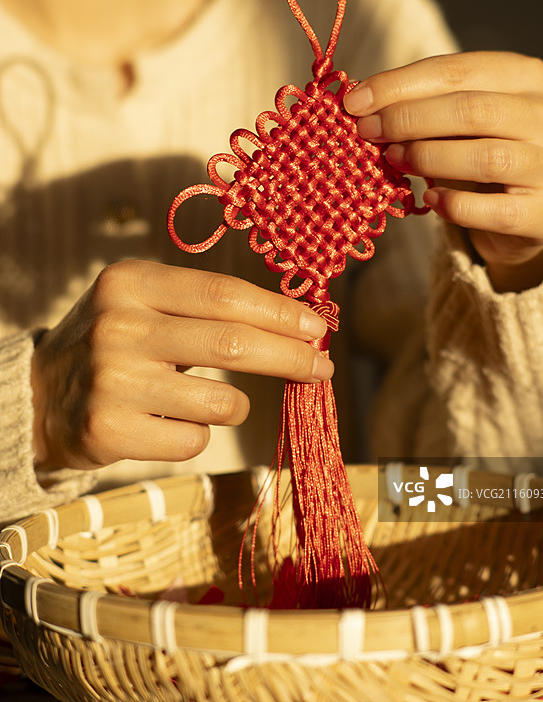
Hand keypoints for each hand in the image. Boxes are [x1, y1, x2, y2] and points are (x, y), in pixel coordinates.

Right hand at [31, 260, 330, 470]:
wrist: (40, 396)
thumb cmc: (117, 344)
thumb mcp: (146, 304)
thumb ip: (209, 309)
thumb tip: (298, 328)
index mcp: (131, 282)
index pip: (224, 294)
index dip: (280, 313)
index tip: (318, 328)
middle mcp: (119, 325)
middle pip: (233, 344)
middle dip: (290, 358)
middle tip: (322, 368)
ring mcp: (112, 380)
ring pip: (222, 403)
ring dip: (234, 406)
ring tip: (202, 401)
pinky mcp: (109, 430)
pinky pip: (193, 440)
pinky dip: (196, 435)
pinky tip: (164, 423)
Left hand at [344, 51, 542, 291]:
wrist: (518, 216)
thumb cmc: (474, 157)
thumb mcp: (450, 123)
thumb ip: (418, 107)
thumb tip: (359, 102)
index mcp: (525, 77)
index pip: (457, 70)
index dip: (400, 84)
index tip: (355, 102)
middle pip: (473, 110)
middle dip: (410, 119)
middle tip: (368, 132)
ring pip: (487, 158)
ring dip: (429, 158)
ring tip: (393, 161)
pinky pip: (497, 210)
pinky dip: (456, 206)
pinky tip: (430, 200)